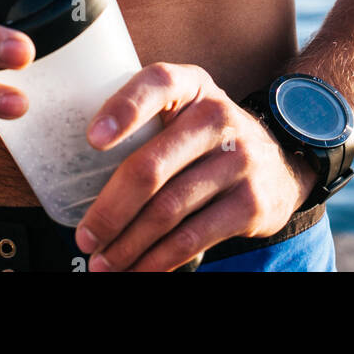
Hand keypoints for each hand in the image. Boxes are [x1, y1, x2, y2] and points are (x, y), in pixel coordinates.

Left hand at [75, 62, 318, 272]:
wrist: (279, 160)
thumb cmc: (206, 135)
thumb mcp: (185, 108)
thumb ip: (144, 120)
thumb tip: (74, 168)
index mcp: (192, 85)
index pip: (157, 84)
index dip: (124, 109)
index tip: (92, 140)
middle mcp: (217, 116)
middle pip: (151, 167)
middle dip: (110, 210)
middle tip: (85, 237)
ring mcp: (239, 159)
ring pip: (168, 210)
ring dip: (128, 244)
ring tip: (103, 262)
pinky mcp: (250, 202)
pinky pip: (193, 237)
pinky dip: (159, 260)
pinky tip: (139, 269)